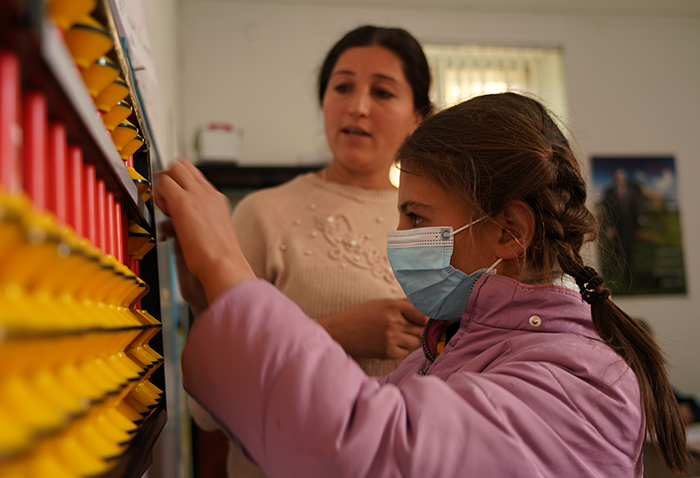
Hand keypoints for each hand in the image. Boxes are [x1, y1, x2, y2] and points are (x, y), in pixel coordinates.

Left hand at [153, 159, 254, 304]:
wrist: (224, 262)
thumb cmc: (218, 256)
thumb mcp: (213, 230)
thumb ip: (200, 218)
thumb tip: (182, 221)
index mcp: (216, 198)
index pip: (193, 176)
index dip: (179, 183)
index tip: (173, 198)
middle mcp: (208, 192)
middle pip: (183, 165)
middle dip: (169, 177)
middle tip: (166, 197)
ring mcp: (197, 194)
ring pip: (174, 167)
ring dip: (164, 184)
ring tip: (167, 207)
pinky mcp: (183, 202)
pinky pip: (163, 183)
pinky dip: (158, 195)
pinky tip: (165, 213)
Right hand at [318, 299, 428, 359]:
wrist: (340, 332)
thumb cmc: (359, 316)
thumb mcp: (379, 303)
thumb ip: (401, 304)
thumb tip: (421, 306)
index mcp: (393, 306)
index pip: (422, 314)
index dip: (423, 318)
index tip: (421, 320)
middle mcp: (393, 321)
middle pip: (419, 329)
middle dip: (415, 329)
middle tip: (404, 329)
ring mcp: (391, 337)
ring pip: (414, 341)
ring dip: (408, 340)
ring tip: (395, 336)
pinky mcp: (387, 351)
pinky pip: (404, 352)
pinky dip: (399, 350)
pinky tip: (388, 344)